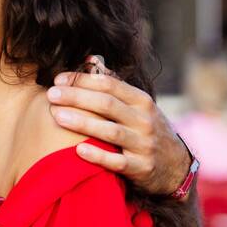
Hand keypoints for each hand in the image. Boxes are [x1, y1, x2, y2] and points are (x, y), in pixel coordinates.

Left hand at [47, 69, 191, 195]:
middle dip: (77, 97)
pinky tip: (78, 150)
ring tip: (57, 116)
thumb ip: (114, 83)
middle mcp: (145, 120)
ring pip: (111, 131)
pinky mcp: (141, 168)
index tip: (58, 79)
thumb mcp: (137, 105)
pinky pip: (117, 162)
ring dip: (83, 122)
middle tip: (50, 94)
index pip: (109, 85)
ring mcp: (144, 144)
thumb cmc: (146, 129)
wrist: (175, 166)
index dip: (82, 80)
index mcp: (142, 101)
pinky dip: (98, 156)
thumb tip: (90, 59)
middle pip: (107, 104)